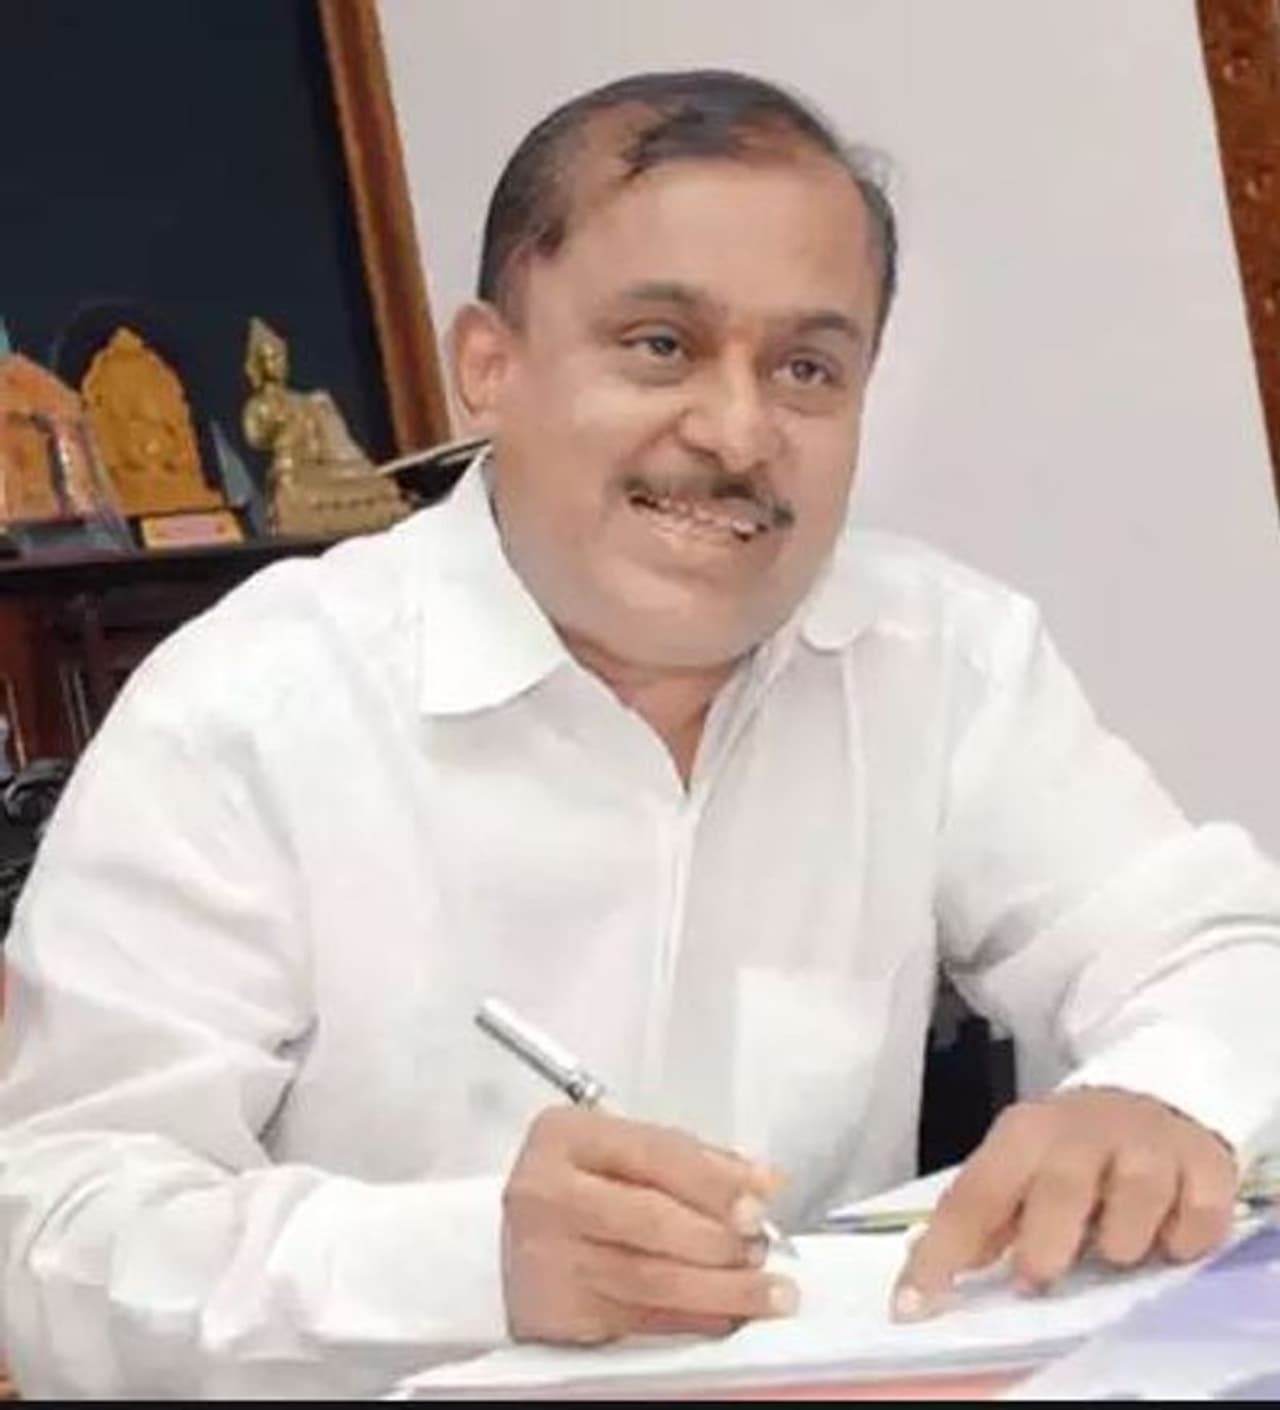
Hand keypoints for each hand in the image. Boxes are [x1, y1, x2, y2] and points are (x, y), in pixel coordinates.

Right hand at [502, 1106, 797, 1343]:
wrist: (504, 1245)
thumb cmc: (571, 1189)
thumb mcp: (618, 1150)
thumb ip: (687, 1159)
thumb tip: (760, 1180)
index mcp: (564, 1137)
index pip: (653, 1152)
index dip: (715, 1179)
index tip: (761, 1198)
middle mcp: (548, 1194)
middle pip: (651, 1219)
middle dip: (721, 1238)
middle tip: (763, 1247)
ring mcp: (549, 1257)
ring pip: (652, 1279)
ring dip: (721, 1288)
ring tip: (763, 1290)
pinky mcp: (559, 1313)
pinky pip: (643, 1319)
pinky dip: (694, 1319)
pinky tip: (726, 1313)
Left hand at [893, 1087, 1238, 1320]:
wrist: (1150, 1095)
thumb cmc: (1071, 1149)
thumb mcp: (1018, 1168)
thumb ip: (981, 1216)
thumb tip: (930, 1273)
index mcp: (1023, 1134)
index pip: (973, 1195)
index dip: (944, 1252)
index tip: (915, 1302)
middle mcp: (1082, 1131)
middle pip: (1059, 1192)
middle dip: (1047, 1246)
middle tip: (1042, 1274)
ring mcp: (1146, 1142)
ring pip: (1136, 1202)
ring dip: (1124, 1242)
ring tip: (1116, 1244)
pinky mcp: (1204, 1162)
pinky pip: (1197, 1215)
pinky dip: (1184, 1238)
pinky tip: (1169, 1234)